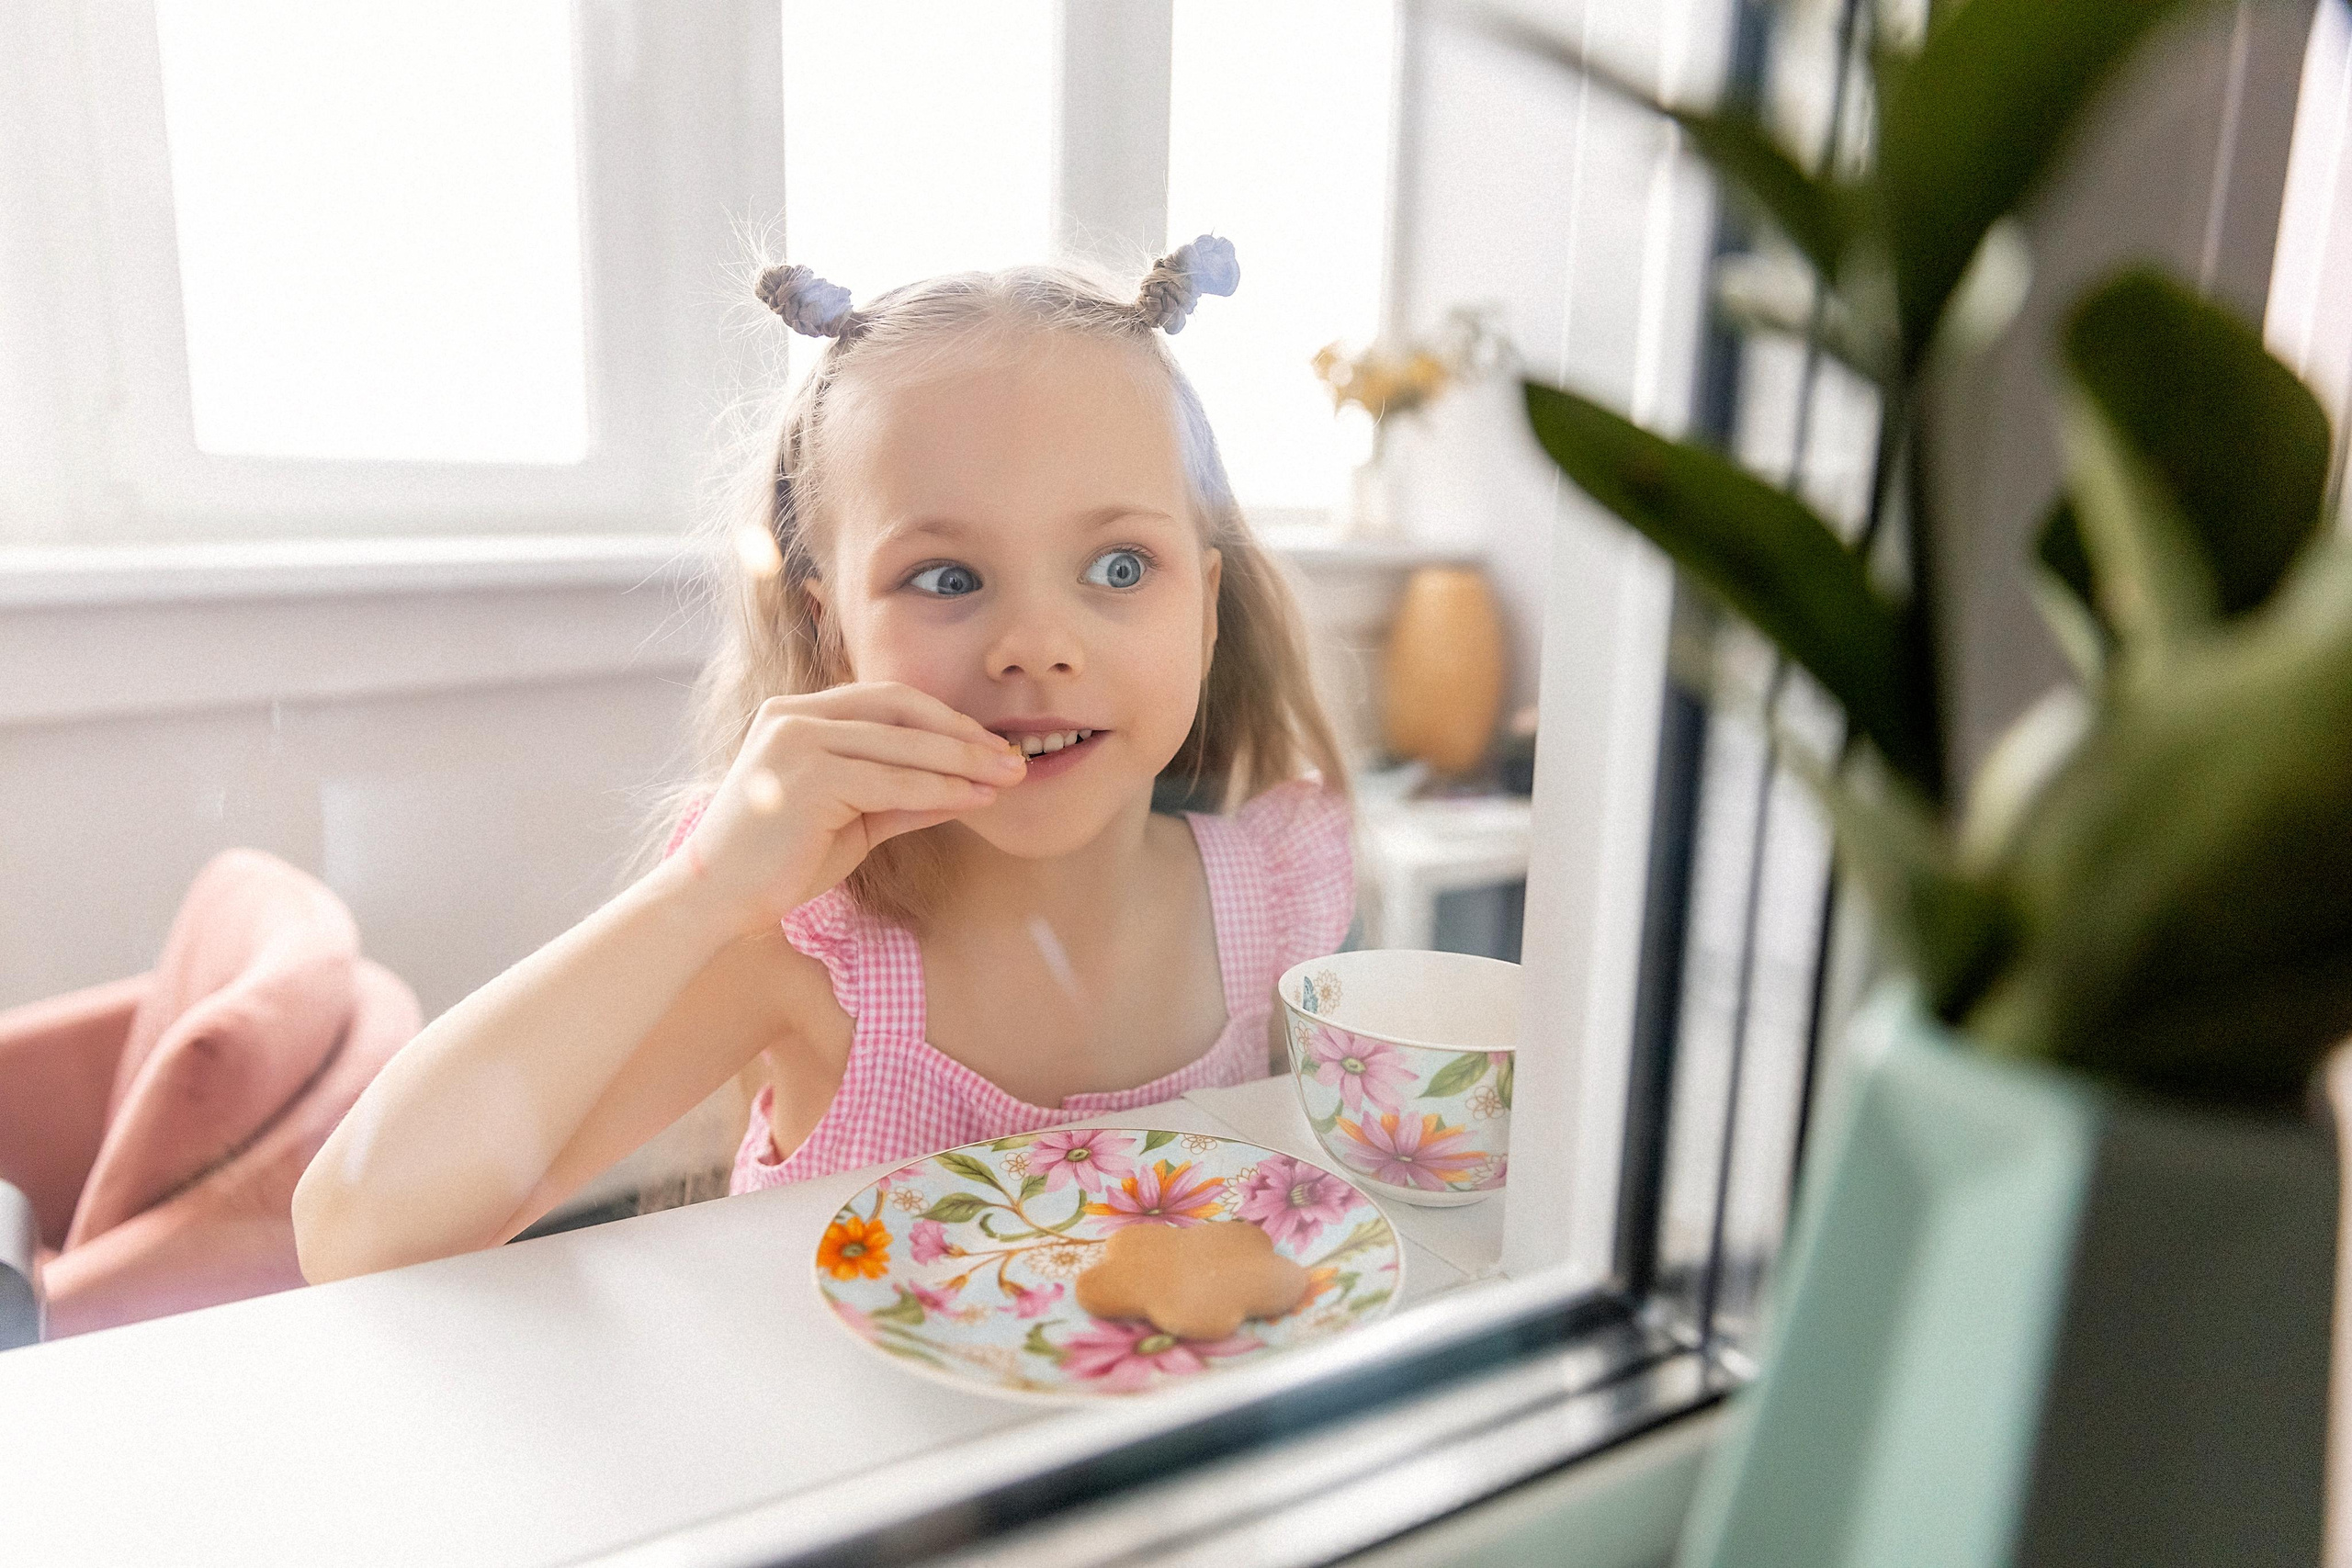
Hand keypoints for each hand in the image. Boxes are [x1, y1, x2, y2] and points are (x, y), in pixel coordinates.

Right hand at [675, 683, 1026, 929]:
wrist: (718, 900)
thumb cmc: (781, 863)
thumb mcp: (855, 821)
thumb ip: (904, 798)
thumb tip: (970, 789)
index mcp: (799, 715)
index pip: (887, 699)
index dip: (944, 720)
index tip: (990, 745)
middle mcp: (795, 715)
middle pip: (900, 708)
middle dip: (963, 734)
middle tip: (1014, 756)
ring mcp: (797, 740)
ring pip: (902, 743)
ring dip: (963, 760)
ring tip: (1008, 775)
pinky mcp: (807, 776)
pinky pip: (891, 780)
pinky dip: (940, 788)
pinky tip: (974, 798)